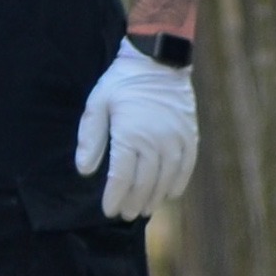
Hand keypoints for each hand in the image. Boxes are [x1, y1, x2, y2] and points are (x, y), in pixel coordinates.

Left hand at [74, 46, 198, 219]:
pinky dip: (179, 183)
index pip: (121, 178)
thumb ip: (90, 138)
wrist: (157, 60)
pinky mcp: (190, 134)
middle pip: (144, 183)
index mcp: (130, 135)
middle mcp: (156, 142)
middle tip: (126, 215)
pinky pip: (187, 166)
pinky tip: (170, 194)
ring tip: (144, 210)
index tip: (108, 211)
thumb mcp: (97, 104)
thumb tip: (84, 171)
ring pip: (166, 179)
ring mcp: (176, 139)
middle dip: (133, 202)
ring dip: (155, 198)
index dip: (114, 197)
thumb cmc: (121, 83)